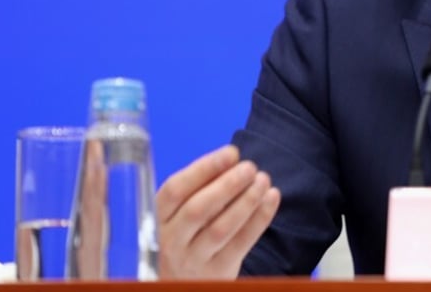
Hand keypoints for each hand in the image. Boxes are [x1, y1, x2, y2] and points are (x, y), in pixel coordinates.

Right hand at [157, 145, 280, 278]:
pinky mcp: (217, 271)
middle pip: (197, 210)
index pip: (174, 190)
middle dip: (227, 185)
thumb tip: (232, 158)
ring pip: (220, 228)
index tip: (231, 152)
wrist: (184, 281)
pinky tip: (271, 198)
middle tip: (250, 167)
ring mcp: (193, 259)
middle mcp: (171, 240)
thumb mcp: (182, 213)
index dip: (203, 168)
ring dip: (246, 201)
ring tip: (263, 180)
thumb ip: (201, 188)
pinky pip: (241, 243)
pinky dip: (259, 219)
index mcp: (158, 217)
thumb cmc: (188, 236)